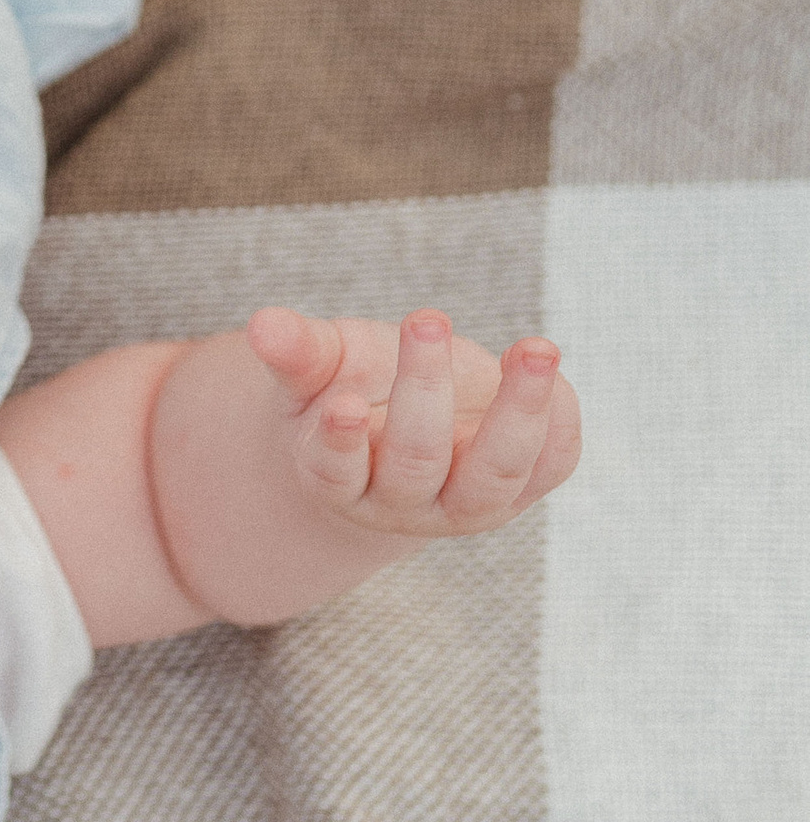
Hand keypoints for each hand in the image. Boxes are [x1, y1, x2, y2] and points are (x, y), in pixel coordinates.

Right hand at [248, 308, 582, 547]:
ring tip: (534, 348)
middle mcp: (402, 502)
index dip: (339, 443)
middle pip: (416, 460)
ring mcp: (467, 503)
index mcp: (338, 477)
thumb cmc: (350, 386)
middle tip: (424, 318)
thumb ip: (298, 351)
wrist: (403, 426)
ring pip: (495, 473)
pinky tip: (554, 371)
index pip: (334, 470)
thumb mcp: (319, 367)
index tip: (342, 405)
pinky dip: (558, 421)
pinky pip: (549, 466)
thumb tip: (264, 324)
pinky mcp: (521, 488)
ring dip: (520, 411)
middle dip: (424, 390)